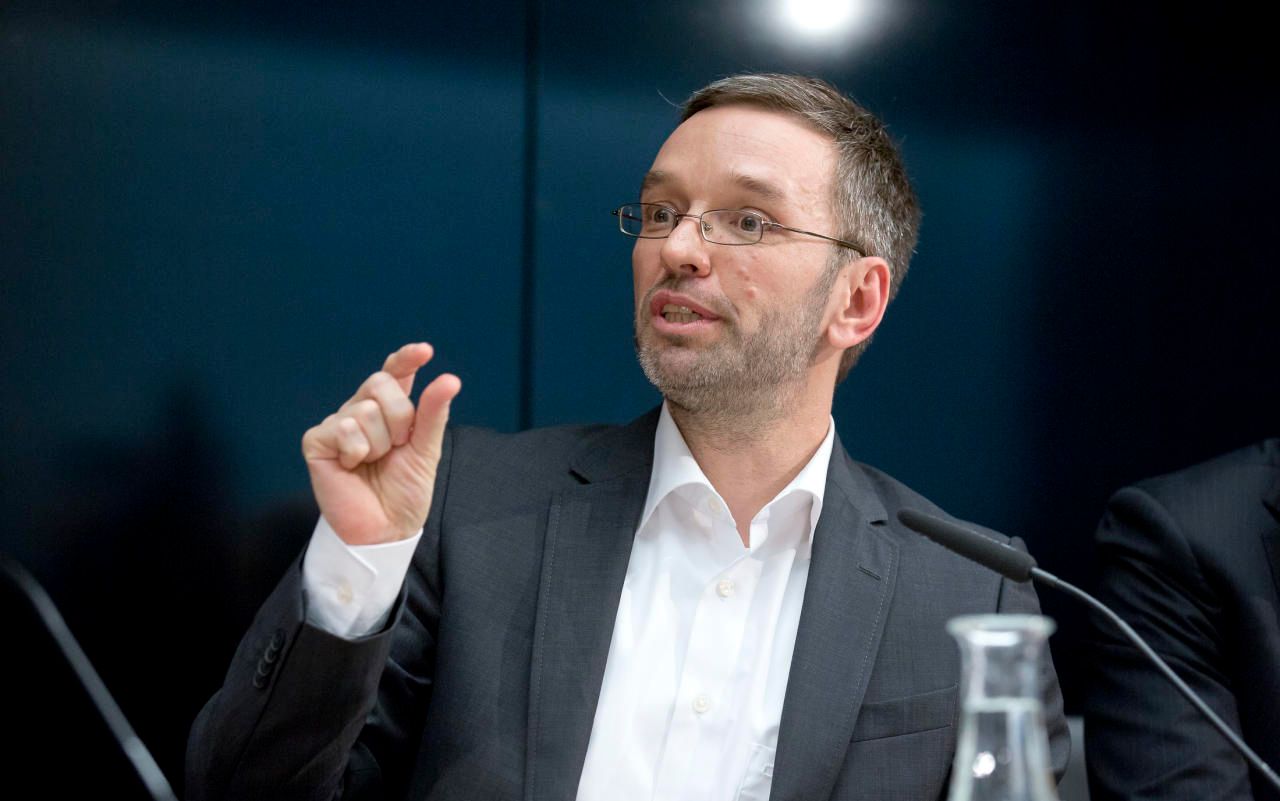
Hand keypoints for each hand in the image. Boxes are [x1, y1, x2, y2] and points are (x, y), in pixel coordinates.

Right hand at [301, 343, 461, 544]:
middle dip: (398, 417)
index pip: (394, 373)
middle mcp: (361, 410)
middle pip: (380, 384)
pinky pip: (343, 429)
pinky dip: (356, 451)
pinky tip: (352, 467)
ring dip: (379, 443)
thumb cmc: (404, 491)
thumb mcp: (426, 450)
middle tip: (396, 447)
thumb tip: (449, 379)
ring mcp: (338, 424)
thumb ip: (433, 413)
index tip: (424, 351)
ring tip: (373, 463)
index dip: (406, 358)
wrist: (385, 528)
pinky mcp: (317, 441)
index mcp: (389, 409)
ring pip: (365, 410)